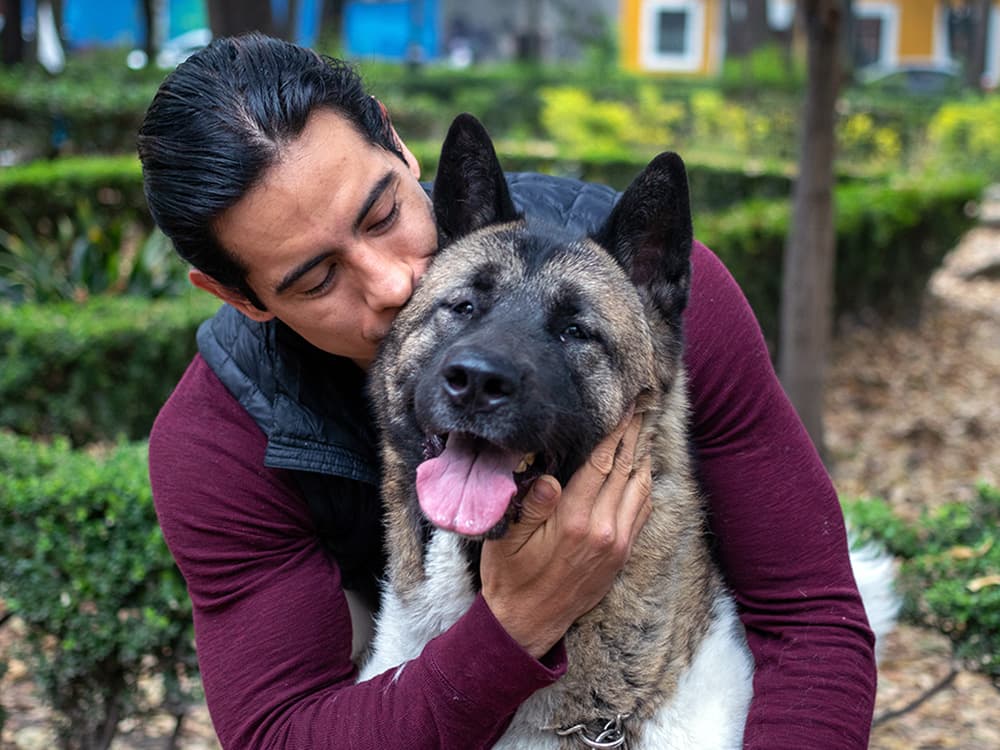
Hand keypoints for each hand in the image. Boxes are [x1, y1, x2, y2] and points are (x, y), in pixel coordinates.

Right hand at [479, 409, 652, 657]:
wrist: (528, 624)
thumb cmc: (511, 578)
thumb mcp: (507, 540)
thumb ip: (530, 507)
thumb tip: (548, 477)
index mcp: (574, 521)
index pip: (601, 464)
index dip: (614, 432)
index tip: (625, 407)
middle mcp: (603, 530)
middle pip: (626, 470)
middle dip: (633, 435)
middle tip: (643, 406)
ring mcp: (617, 543)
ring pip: (640, 489)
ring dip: (643, 456)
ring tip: (644, 429)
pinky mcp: (622, 555)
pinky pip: (642, 511)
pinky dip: (645, 485)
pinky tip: (642, 469)